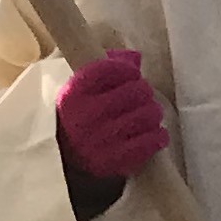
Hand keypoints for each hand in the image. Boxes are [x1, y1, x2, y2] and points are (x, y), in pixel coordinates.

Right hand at [52, 48, 168, 186]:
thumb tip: (135, 59)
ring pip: (148, 115)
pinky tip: (156, 134)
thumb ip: (105, 69)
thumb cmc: (78, 115)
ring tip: (148, 115)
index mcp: (73, 93)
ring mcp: (98, 140)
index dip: (127, 70)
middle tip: (142, 97)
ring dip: (154, 113)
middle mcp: (84, 115)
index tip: (131, 75)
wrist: (62, 157)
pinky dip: (158, 136)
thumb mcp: (80, 90)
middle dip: (144, 91)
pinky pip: (149, 143)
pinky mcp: (110, 161)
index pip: (109, 69)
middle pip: (136, 91)